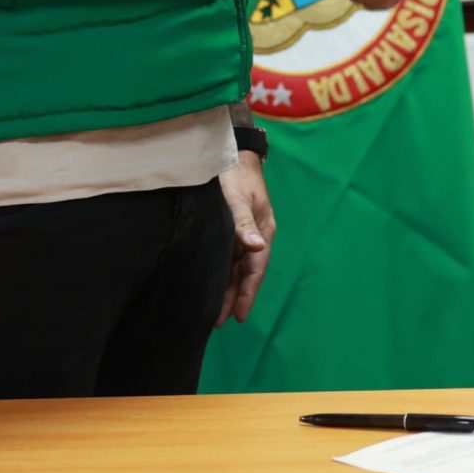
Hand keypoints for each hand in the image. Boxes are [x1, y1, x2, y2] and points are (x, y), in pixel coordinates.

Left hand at [214, 152, 275, 327]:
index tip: (239, 315)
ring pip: (235, 267)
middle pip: (245, 272)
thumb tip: (257, 247)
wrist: (230, 151)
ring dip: (227, 288)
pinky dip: (221, 272)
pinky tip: (212, 283)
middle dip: (234, 297)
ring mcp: (242, 232)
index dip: (247, 292)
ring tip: (215, 312)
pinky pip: (227, 257)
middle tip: (220, 322)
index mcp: (261, 229)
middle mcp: (253, 234)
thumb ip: (244, 223)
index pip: (255, 267)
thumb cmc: (234, 173)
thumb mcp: (238, 198)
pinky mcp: (231, 228)